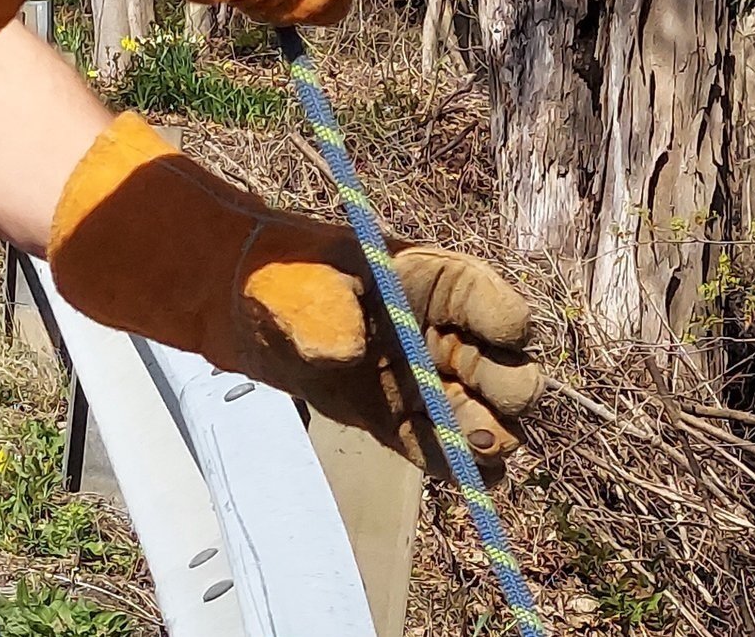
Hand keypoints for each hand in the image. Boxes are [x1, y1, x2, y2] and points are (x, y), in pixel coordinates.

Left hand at [48, 113, 540, 478]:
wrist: (245, 310)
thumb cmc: (279, 279)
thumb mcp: (299, 280)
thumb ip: (324, 310)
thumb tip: (352, 350)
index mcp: (435, 282)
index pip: (495, 303)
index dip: (505, 323)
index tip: (500, 339)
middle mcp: (445, 334)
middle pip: (509, 371)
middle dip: (506, 393)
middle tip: (479, 412)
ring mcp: (428, 381)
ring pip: (489, 418)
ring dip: (488, 438)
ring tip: (471, 448)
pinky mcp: (402, 423)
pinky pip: (445, 452)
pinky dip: (461, 469)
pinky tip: (466, 475)